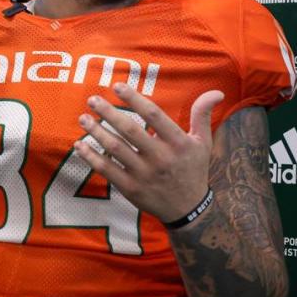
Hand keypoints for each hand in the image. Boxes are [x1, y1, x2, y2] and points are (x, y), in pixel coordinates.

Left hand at [75, 83, 223, 222]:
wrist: (188, 210)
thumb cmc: (193, 170)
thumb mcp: (203, 143)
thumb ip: (202, 115)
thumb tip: (217, 91)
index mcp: (178, 143)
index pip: (153, 115)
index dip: (134, 99)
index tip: (117, 86)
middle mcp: (160, 158)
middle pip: (130, 130)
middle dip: (109, 112)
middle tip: (92, 100)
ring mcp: (143, 174)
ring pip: (115, 149)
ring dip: (96, 132)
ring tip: (84, 118)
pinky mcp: (130, 189)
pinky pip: (107, 170)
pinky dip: (91, 157)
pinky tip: (80, 145)